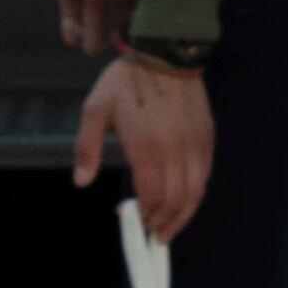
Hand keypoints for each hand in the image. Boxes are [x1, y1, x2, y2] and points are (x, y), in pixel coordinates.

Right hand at [44, 0, 144, 52]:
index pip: (71, 1)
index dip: (69, 21)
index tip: (70, 40)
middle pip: (92, 8)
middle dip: (91, 29)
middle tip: (91, 51)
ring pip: (114, 7)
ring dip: (112, 26)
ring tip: (112, 46)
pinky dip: (135, 11)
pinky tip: (134, 28)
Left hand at [76, 54, 213, 237]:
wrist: (165, 52)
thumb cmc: (126, 81)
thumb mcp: (96, 109)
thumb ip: (87, 148)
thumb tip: (81, 182)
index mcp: (146, 145)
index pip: (152, 196)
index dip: (146, 215)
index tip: (136, 222)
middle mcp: (174, 149)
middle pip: (176, 201)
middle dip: (165, 224)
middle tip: (155, 235)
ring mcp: (194, 144)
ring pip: (195, 192)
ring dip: (183, 216)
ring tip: (171, 228)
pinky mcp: (206, 137)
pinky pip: (205, 175)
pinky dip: (196, 194)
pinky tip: (185, 200)